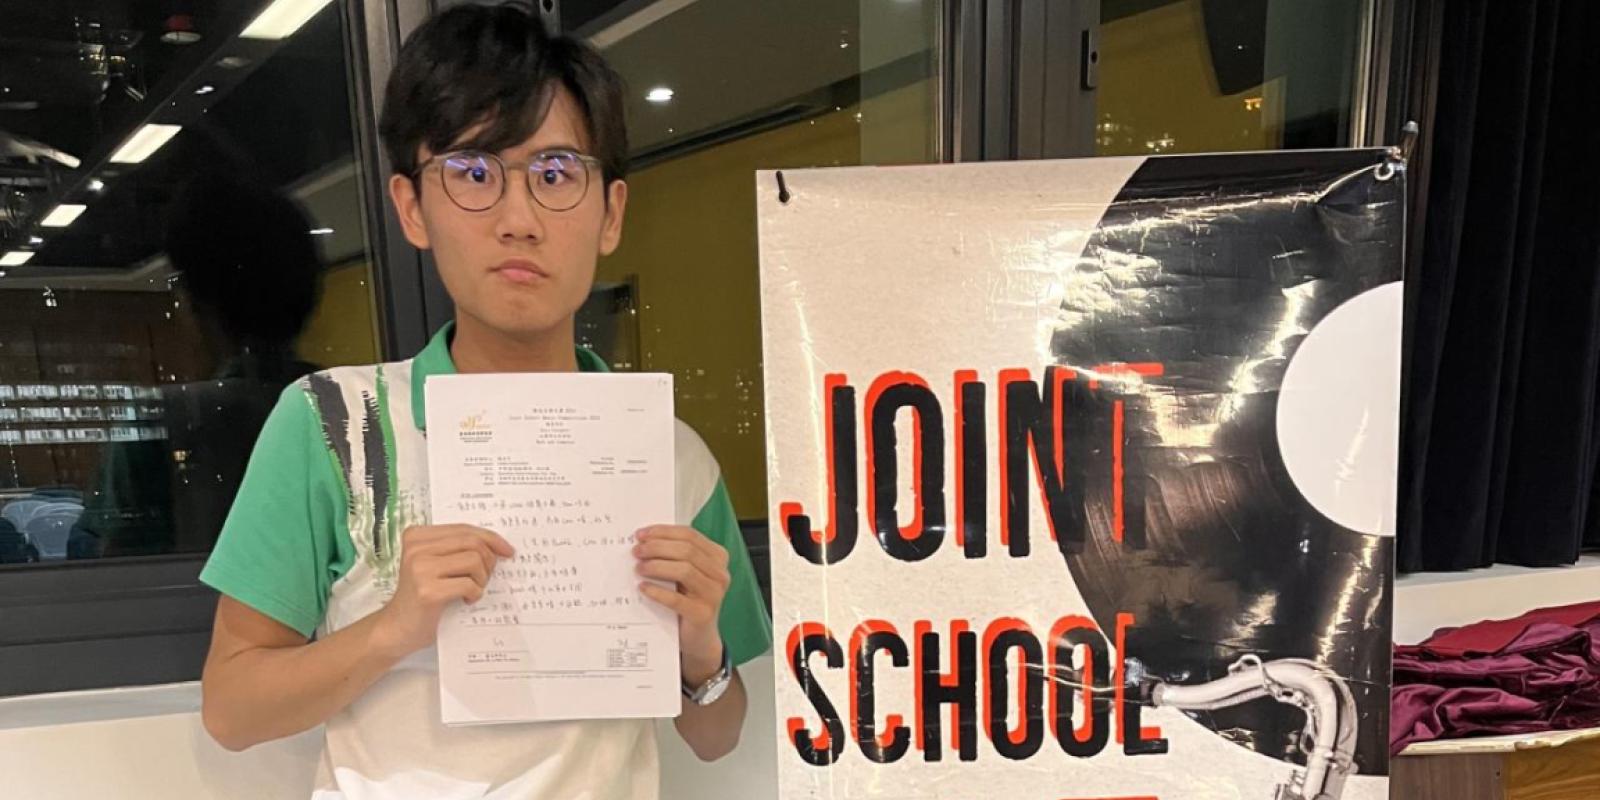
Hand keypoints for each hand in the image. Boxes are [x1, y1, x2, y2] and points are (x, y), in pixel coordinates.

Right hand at [373, 524, 513, 657]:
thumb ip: (458, 550)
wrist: (397, 628)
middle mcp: (416, 548)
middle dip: (488, 560)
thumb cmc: (421, 597)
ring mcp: (420, 568)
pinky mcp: (428, 591)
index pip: (464, 528)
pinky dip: (475, 593)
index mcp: (417, 536)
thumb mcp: (435, 565)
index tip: (507, 550)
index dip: (491, 538)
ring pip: (474, 560)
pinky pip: (469, 584)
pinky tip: (465, 601)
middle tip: (484, 578)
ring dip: (481, 578)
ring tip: (472, 590)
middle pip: (472, 542)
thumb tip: (498, 547)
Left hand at [633, 525, 730, 683]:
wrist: (699, 637)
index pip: (689, 535)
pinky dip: (657, 591)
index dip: (662, 532)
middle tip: (636, 551)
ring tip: (639, 568)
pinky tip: (643, 588)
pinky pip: (676, 599)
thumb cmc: (689, 600)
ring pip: (684, 570)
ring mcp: (714, 595)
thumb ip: (674, 556)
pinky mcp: (702, 614)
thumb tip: (644, 540)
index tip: (640, 535)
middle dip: (657, 548)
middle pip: (686, 550)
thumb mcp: (686, 574)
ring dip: (656, 566)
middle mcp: (720, 574)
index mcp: (717, 557)